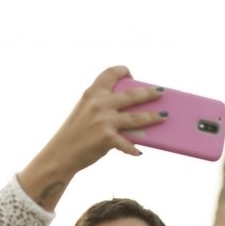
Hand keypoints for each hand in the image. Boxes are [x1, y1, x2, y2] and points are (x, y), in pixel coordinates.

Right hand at [18, 66, 165, 209]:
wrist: (60, 154)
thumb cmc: (75, 134)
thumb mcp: (85, 112)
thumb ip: (103, 107)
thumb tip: (131, 112)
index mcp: (92, 93)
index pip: (110, 74)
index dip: (123, 71)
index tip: (131, 75)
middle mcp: (98, 104)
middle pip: (131, 95)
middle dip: (149, 93)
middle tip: (161, 92)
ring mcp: (104, 120)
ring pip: (136, 117)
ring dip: (153, 117)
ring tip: (164, 117)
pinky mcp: (107, 138)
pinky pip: (127, 143)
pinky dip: (133, 149)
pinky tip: (139, 152)